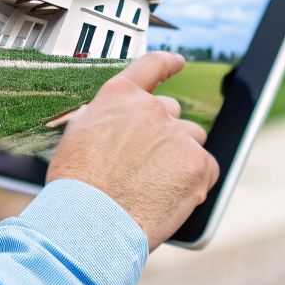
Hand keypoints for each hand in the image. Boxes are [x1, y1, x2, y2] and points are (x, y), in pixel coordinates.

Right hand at [46, 52, 220, 250]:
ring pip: (192, 139)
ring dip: (181, 157)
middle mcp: (151, 109)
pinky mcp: (197, 164)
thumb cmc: (77, 188)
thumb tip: (115, 121)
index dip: (168, 63)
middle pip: (174, 112)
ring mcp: (177, 135)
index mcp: (120, 97)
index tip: (179, 62)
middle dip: (165, 134)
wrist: (90, 222)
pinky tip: (172, 197)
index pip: (150, 66)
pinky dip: (196, 182)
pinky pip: (207, 167)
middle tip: (148, 164)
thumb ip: (104, 118)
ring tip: (156, 185)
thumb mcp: (77, 135)